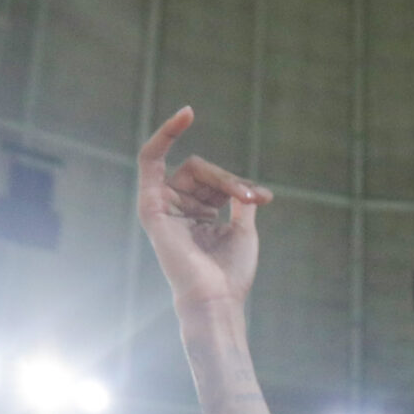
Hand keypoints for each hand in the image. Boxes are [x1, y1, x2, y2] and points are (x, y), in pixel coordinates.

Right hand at [136, 107, 270, 310]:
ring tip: (245, 198)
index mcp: (195, 216)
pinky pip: (150, 158)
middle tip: (254, 199)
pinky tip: (184, 115)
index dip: (235, 183)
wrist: (217, 298)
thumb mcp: (243, 230)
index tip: (263, 196)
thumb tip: (245, 185)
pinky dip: (165, 133)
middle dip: (232, 180)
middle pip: (203, 171)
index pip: (212, 183)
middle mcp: (176, 209)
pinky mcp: (151, 206)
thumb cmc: (229, 273)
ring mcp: (161, 206)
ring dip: (224, 178)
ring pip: (194, 168)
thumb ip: (239, 200)